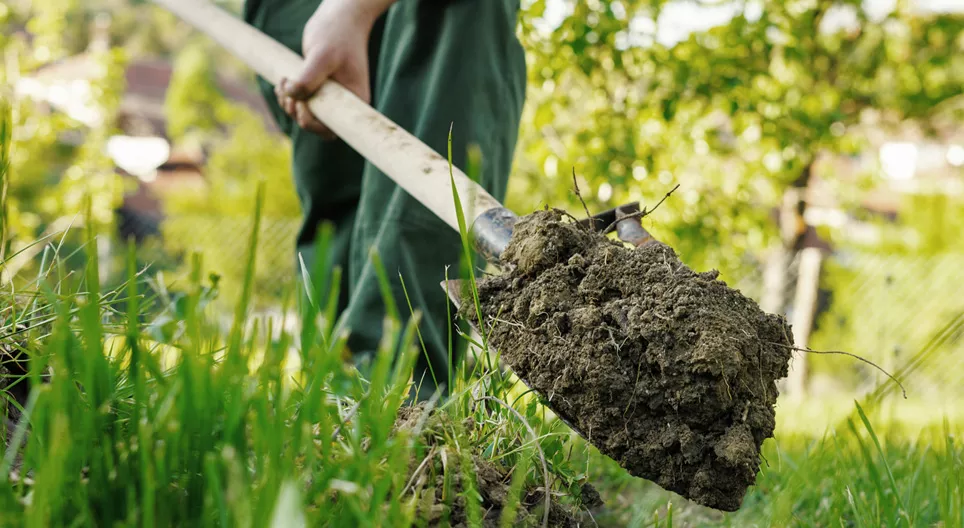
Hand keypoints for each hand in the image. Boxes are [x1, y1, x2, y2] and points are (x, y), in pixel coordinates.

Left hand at [275, 0, 392, 137]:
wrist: (339, 19)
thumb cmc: (337, 35)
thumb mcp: (322, 55)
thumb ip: (308, 78)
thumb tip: (292, 97)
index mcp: (353, 102)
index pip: (332, 129)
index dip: (312, 123)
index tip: (302, 103)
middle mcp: (343, 104)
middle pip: (316, 126)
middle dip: (296, 112)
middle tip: (288, 91)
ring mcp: (331, 98)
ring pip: (305, 115)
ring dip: (289, 103)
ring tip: (285, 81)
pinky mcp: (320, 90)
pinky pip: (302, 104)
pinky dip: (289, 97)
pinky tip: (284, 82)